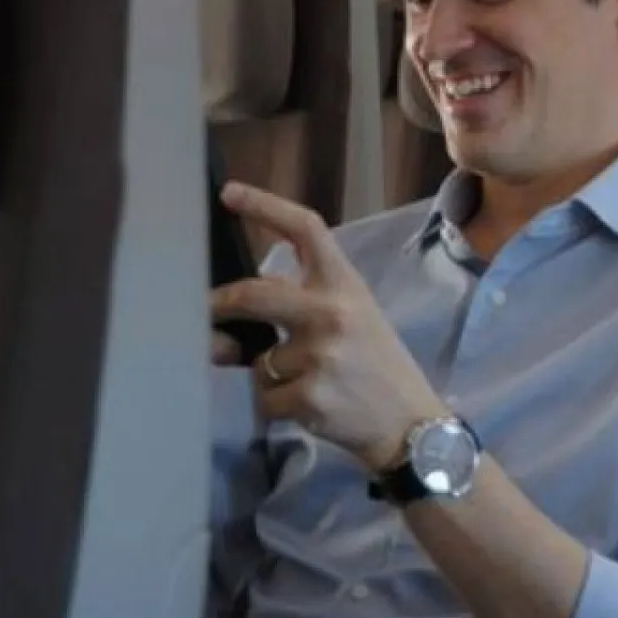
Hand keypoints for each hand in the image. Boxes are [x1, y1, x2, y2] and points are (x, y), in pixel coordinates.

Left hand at [211, 182, 447, 470]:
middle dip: (220, 303)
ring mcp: (321, 355)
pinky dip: (275, 406)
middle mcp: (333, 313)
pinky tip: (308, 407)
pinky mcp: (310, 396)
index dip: (265, 206)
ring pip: (258, 359)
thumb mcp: (356, 316)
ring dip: (267, 374)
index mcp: (346, 285)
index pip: (306, 229)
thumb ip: (306, 302)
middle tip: (206, 310)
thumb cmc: (378, 364)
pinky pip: (265, 397)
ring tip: (303, 383)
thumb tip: (239, 306)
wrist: (410, 423)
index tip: (228, 194)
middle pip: (255, 293)